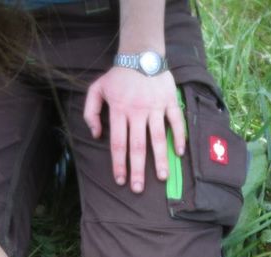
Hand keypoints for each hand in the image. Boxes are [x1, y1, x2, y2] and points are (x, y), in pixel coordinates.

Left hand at [83, 67, 185, 193]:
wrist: (141, 52)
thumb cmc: (118, 75)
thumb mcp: (96, 89)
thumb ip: (90, 112)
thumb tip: (96, 135)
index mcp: (119, 110)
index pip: (118, 143)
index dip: (119, 164)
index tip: (121, 180)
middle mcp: (137, 111)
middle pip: (137, 145)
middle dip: (138, 169)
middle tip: (138, 189)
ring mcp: (155, 106)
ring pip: (158, 137)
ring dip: (161, 159)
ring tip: (162, 177)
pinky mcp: (169, 100)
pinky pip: (176, 121)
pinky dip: (179, 136)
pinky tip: (179, 152)